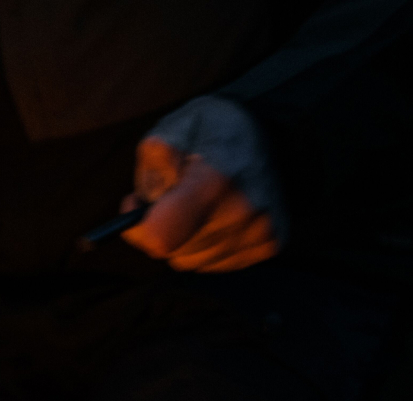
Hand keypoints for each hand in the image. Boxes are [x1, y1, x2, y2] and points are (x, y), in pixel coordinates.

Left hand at [120, 138, 279, 272]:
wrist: (277, 127)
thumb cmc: (214, 129)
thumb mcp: (170, 132)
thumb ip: (148, 174)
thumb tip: (139, 211)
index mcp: (214, 181)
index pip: (160, 237)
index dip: (137, 228)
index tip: (136, 205)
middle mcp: (242, 213)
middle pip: (173, 252)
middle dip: (160, 229)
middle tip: (169, 198)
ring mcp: (261, 232)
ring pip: (193, 261)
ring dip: (184, 239)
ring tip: (196, 204)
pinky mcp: (271, 243)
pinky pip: (217, 262)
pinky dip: (207, 244)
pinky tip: (216, 215)